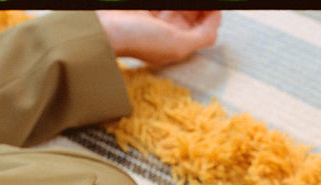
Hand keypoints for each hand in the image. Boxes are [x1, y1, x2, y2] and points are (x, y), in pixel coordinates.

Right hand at [96, 10, 220, 67]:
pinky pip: (163, 2)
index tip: (215, 4)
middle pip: (193, 14)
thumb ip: (203, 35)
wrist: (104, 28)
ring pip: (180, 5)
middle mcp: (168, 32)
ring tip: (186, 0)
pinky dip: (171, 1)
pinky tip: (167, 1)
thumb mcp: (178, 44)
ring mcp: (155, 18)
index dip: (212, 15)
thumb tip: (217, 19)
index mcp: (177, 45)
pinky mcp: (144, 8)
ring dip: (188, 1)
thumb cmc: (137, 39)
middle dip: (200, 5)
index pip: (204, 29)